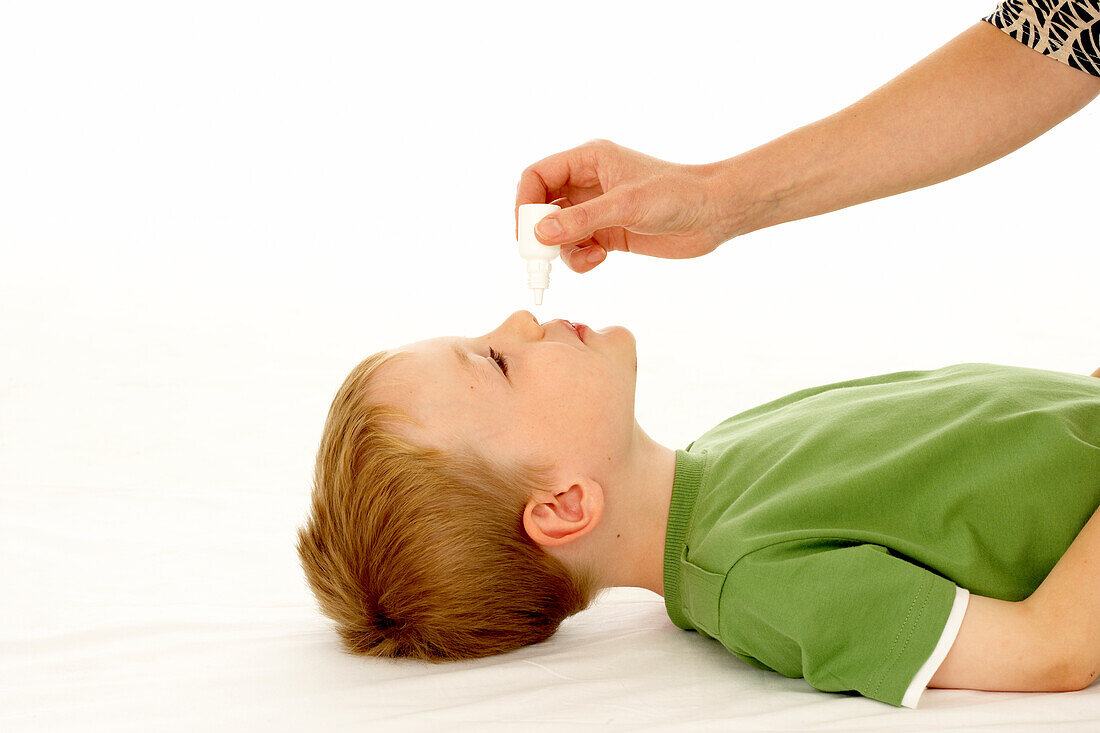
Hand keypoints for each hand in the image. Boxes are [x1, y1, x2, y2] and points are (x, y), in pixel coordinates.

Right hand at [515, 139, 727, 272]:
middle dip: (540, 232)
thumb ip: (581, 220)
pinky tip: (600, 258)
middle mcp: (589, 183)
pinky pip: (579, 247)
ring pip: (559, 232)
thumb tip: (540, 235)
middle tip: (541, 256)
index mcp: (589, 160)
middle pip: (543, 206)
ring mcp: (598, 209)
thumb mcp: (625, 205)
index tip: (525, 232)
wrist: (714, 213)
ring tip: (586, 256)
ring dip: (563, 249)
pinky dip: (581, 258)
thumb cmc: (676, 195)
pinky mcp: (610, 232)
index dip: (525, 202)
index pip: (538, 176)